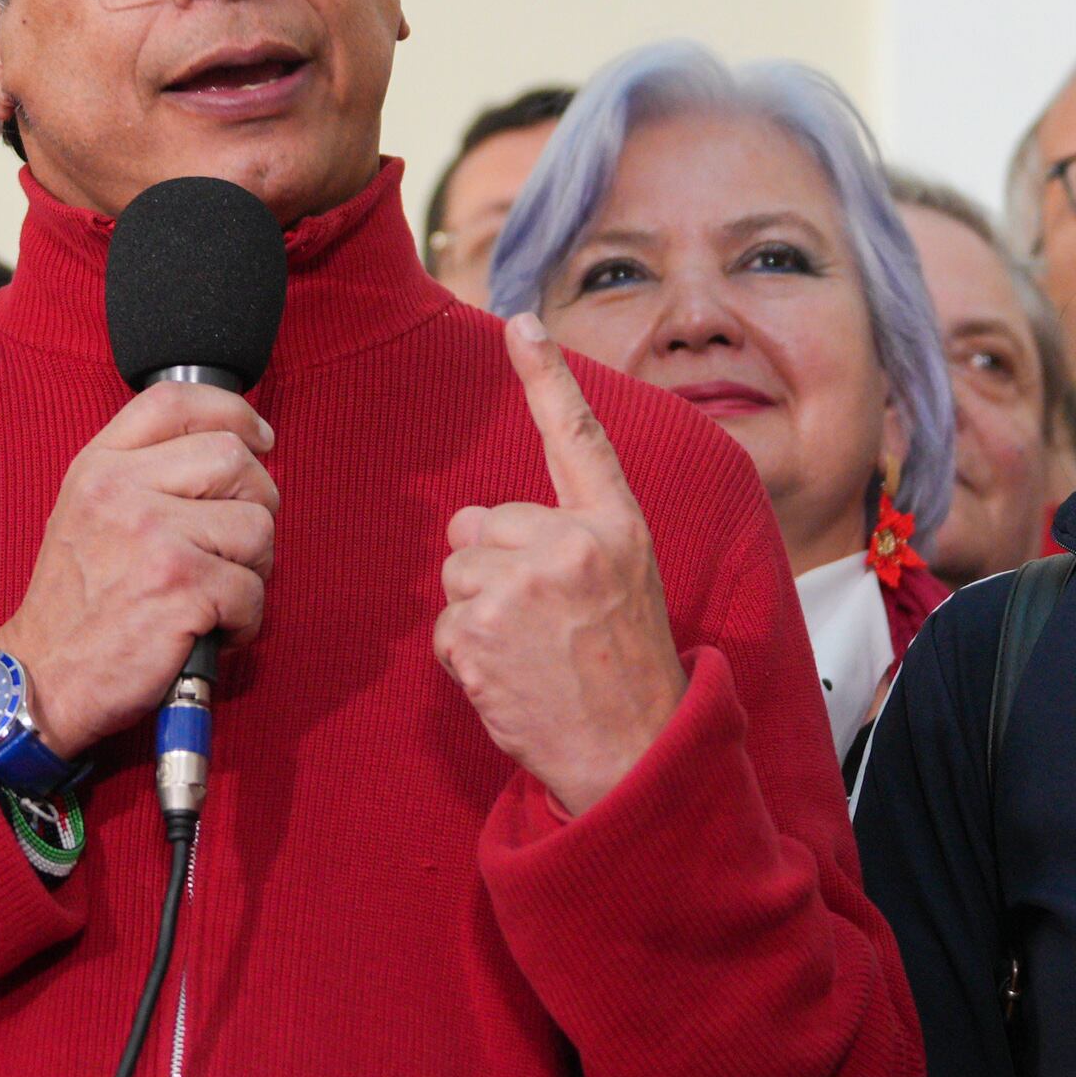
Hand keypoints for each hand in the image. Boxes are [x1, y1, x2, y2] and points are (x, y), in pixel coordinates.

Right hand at [0, 381, 275, 753]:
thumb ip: (144, 475)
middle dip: (256, 504)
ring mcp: (153, 536)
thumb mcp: (87, 513)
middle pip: (234, 459)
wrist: (43, 679)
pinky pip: (253, 590)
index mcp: (100, 466)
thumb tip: (234, 453)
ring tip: (217, 595)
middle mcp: (123, 490)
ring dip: (253, 569)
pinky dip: (245, 619)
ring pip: (256, 525)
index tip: (258, 439)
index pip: (175, 401)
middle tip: (235, 546)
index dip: (232, 412)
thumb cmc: (76, 605)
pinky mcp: (180, 587)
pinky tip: (211, 630)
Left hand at [434, 316, 685, 818]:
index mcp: (615, 526)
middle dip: (492, 567)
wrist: (630, 753)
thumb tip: (476, 523)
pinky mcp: (479, 628)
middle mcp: (571, 544)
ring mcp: (522, 585)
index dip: (546, 377)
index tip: (522, 323)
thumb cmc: (624, 669)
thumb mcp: (626, 581)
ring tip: (528, 652)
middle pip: (479, 522)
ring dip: (476, 613)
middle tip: (540, 621)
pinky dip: (464, 656)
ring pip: (456, 573)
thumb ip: (567, 539)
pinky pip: (444, 624)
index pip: (576, 437)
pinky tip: (509, 677)